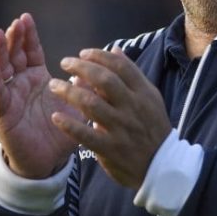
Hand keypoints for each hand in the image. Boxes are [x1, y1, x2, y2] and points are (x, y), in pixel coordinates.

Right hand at [0, 13, 81, 177]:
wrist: (46, 161)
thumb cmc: (60, 132)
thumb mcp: (75, 105)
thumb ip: (84, 87)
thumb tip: (97, 68)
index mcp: (37, 79)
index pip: (31, 52)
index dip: (28, 36)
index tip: (26, 17)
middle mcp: (20, 84)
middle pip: (14, 55)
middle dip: (14, 37)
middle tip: (17, 21)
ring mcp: (9, 97)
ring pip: (2, 69)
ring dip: (0, 52)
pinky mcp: (2, 113)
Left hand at [48, 47, 171, 188]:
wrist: (162, 165)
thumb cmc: (152, 127)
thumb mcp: (150, 97)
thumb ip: (132, 74)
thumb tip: (115, 50)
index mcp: (143, 93)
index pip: (121, 67)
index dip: (100, 56)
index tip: (83, 53)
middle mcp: (132, 107)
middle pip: (105, 81)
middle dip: (82, 67)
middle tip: (65, 62)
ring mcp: (121, 128)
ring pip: (92, 104)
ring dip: (69, 92)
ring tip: (54, 85)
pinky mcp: (110, 148)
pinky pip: (86, 135)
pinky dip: (70, 125)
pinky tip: (56, 116)